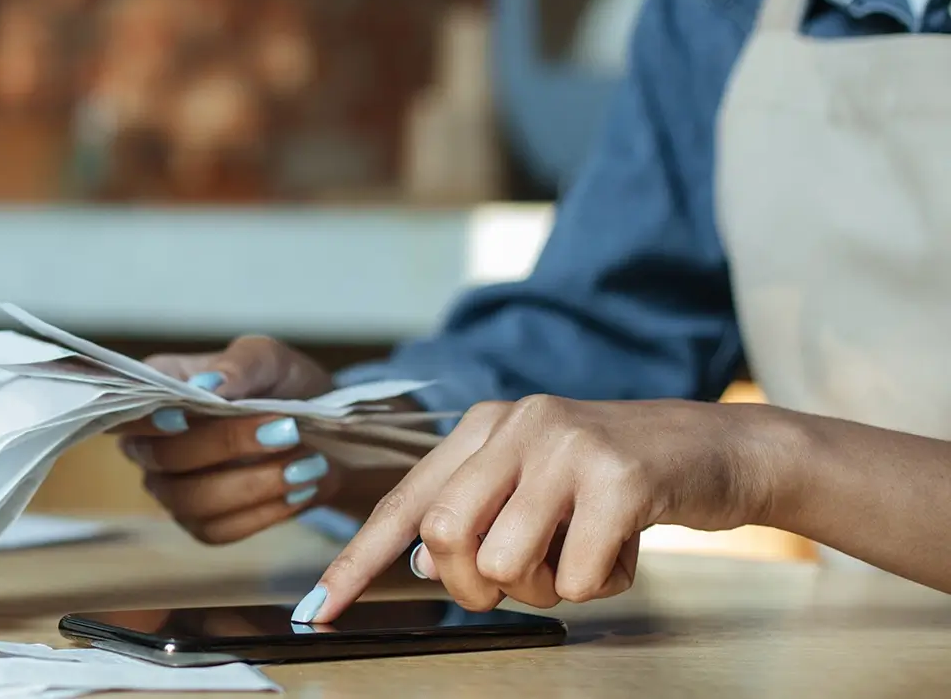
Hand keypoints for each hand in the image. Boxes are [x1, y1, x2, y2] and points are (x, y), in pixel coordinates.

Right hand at [116, 336, 340, 543]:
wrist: (324, 432)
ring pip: (190, 500)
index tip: (184, 417)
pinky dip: (264, 512)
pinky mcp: (202, 523)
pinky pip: (219, 530)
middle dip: (227, 444)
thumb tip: (207, 386)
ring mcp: (173, 487)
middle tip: (286, 430)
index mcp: (160, 389)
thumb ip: (240, 366)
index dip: (146, 420)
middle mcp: (154, 441)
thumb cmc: (284, 386)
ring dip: (253, 484)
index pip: (128, 410)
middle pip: (164, 456)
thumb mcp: (271, 359)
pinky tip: (300, 489)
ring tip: (306, 464)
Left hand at [293, 395, 776, 622]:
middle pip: (446, 536)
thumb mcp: (535, 483)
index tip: (316, 611)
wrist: (716, 448)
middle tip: (523, 580)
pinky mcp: (617, 476)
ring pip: (506, 564)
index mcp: (485, 426)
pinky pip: (577, 577)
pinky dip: (601, 585)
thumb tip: (423, 563)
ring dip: (546, 587)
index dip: (357, 561)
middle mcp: (516, 423)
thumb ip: (477, 513)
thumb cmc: (613, 481)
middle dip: (475, 585)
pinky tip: (626, 548)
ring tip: (585, 554)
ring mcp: (566, 444)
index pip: (406, 501)